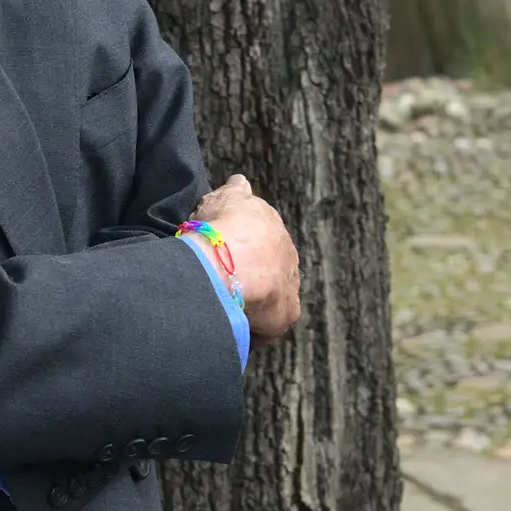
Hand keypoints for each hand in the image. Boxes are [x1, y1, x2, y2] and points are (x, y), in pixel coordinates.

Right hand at [195, 174, 299, 341]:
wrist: (227, 264)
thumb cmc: (220, 228)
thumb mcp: (223, 199)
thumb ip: (234, 191)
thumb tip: (240, 180)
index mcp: (273, 228)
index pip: (263, 241)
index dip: (243, 250)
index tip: (226, 257)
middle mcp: (288, 255)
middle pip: (270, 269)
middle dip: (252, 278)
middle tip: (225, 286)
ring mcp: (290, 284)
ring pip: (271, 298)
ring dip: (255, 304)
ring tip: (227, 309)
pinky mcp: (286, 314)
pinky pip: (268, 327)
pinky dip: (253, 330)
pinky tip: (232, 327)